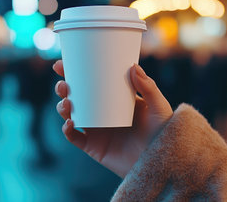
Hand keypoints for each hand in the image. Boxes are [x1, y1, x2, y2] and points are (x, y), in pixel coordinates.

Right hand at [53, 60, 172, 177]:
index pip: (91, 81)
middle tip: (63, 84)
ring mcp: (96, 130)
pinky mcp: (93, 147)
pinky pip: (74, 137)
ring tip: (67, 103)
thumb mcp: (159, 107)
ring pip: (71, 115)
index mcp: (115, 99)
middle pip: (76, 96)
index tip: (62, 63)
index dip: (74, 72)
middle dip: (63, 88)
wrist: (161, 163)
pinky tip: (69, 123)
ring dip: (62, 107)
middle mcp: (102, 112)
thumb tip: (133, 67)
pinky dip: (67, 130)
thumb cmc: (164, 134)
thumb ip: (149, 88)